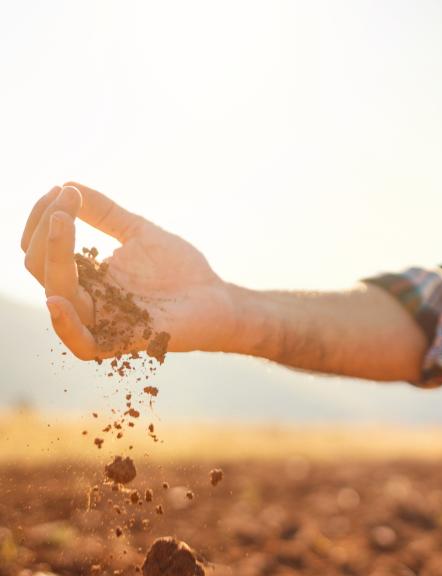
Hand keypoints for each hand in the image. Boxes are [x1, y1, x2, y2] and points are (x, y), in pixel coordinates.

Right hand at [21, 183, 235, 360]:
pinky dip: (65, 326)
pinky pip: (83, 345)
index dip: (44, 219)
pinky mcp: (125, 341)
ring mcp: (104, 321)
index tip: (62, 189)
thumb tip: (67, 183)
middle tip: (65, 202)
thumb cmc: (182, 270)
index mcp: (86, 276)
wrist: (218, 298)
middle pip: (41, 268)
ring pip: (57, 296)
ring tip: (63, 223)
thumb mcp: (139, 232)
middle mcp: (87, 299)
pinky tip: (56, 301)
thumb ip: (104, 213)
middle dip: (46, 231)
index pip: (43, 249)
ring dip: (53, 257)